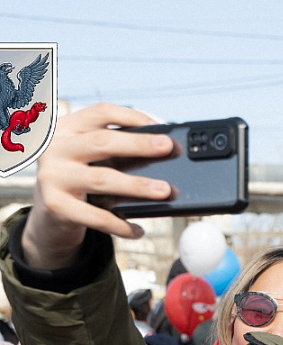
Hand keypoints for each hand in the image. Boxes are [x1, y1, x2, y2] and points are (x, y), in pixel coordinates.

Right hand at [22, 103, 175, 268]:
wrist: (50, 214)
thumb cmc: (84, 180)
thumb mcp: (96, 160)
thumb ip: (121, 153)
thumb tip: (166, 151)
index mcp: (68, 129)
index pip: (100, 113)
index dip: (131, 116)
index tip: (160, 125)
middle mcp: (56, 149)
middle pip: (102, 142)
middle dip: (139, 144)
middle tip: (169, 147)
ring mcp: (53, 177)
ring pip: (102, 179)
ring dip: (137, 185)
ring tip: (165, 190)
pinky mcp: (56, 205)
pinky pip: (96, 216)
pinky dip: (121, 225)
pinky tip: (139, 231)